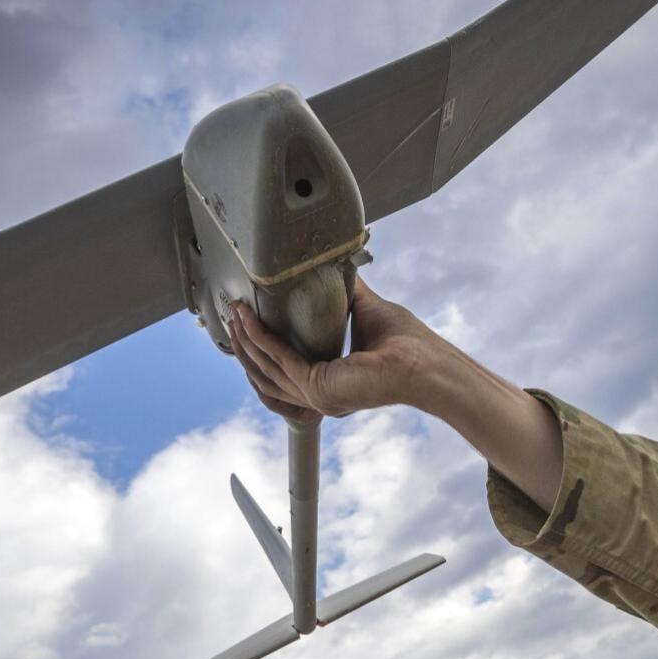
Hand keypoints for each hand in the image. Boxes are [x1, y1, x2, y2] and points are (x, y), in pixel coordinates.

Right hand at [229, 277, 441, 421]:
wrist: (426, 364)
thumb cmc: (408, 345)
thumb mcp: (366, 310)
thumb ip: (343, 292)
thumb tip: (331, 263)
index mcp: (329, 383)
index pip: (282, 372)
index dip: (259, 349)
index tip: (245, 323)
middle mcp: (319, 395)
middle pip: (265, 372)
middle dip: (244, 343)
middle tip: (231, 315)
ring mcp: (316, 395)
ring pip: (264, 367)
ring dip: (245, 339)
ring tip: (234, 314)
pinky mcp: (317, 387)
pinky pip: (278, 359)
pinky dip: (260, 337)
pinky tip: (249, 318)